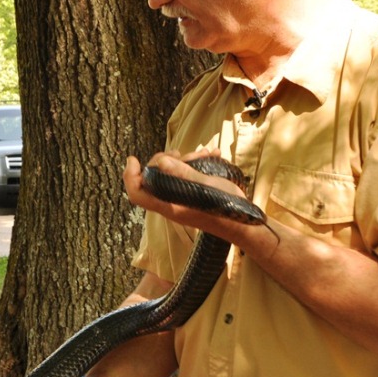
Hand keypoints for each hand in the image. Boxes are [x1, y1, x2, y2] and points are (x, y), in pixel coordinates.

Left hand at [124, 151, 246, 234]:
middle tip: (178, 153)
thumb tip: (160, 162)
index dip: (130, 176)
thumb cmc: (227, 208)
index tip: (133, 159)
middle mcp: (172, 204)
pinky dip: (196, 165)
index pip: (137, 194)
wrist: (247, 225)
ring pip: (172, 176)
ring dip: (184, 161)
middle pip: (153, 180)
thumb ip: (183, 174)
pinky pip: (187, 178)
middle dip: (162, 161)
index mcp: (169, 205)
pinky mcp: (194, 197)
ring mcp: (182, 200)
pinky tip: (213, 155)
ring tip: (203, 152)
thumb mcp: (206, 187)